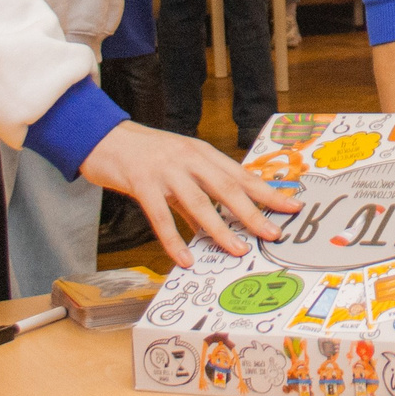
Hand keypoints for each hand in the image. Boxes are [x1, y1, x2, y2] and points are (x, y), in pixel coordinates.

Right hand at [77, 123, 299, 268]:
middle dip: (253, 212)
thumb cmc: (144, 154)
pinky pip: (160, 215)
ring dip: (221, 228)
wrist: (103, 136)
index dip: (268, 192)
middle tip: (273, 233)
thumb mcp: (177, 171)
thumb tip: (216, 228)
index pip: (241, 175)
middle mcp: (189, 159)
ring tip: (238, 249)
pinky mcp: (142, 182)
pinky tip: (185, 258)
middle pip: (227, 188)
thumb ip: (197, 197)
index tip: (291, 206)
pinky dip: (174, 239)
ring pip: (199, 202)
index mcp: (202, 153)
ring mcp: (166, 170)